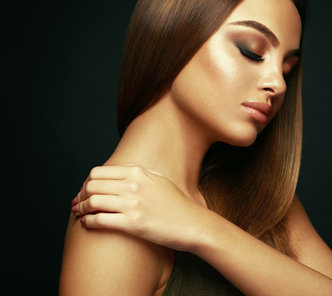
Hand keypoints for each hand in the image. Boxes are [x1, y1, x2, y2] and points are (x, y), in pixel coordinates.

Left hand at [71, 164, 206, 250]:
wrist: (191, 224)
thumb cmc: (175, 203)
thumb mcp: (158, 179)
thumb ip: (137, 172)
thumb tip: (115, 172)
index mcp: (138, 172)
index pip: (99, 172)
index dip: (87, 182)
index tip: (84, 190)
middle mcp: (134, 185)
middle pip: (92, 186)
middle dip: (80, 194)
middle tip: (77, 202)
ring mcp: (133, 204)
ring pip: (93, 201)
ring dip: (81, 208)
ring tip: (79, 213)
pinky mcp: (132, 223)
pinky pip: (100, 220)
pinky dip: (88, 221)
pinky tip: (86, 223)